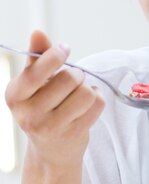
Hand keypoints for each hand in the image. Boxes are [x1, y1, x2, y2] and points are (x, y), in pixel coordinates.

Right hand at [5, 30, 104, 168]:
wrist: (51, 151)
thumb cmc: (42, 108)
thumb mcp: (33, 84)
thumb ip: (37, 58)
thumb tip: (38, 33)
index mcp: (14, 95)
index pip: (37, 71)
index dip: (55, 55)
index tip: (65, 49)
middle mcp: (28, 114)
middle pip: (68, 79)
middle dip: (76, 74)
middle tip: (74, 79)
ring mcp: (51, 128)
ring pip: (85, 92)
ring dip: (88, 88)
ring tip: (81, 93)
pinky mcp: (73, 135)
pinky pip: (97, 105)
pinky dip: (98, 99)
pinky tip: (89, 103)